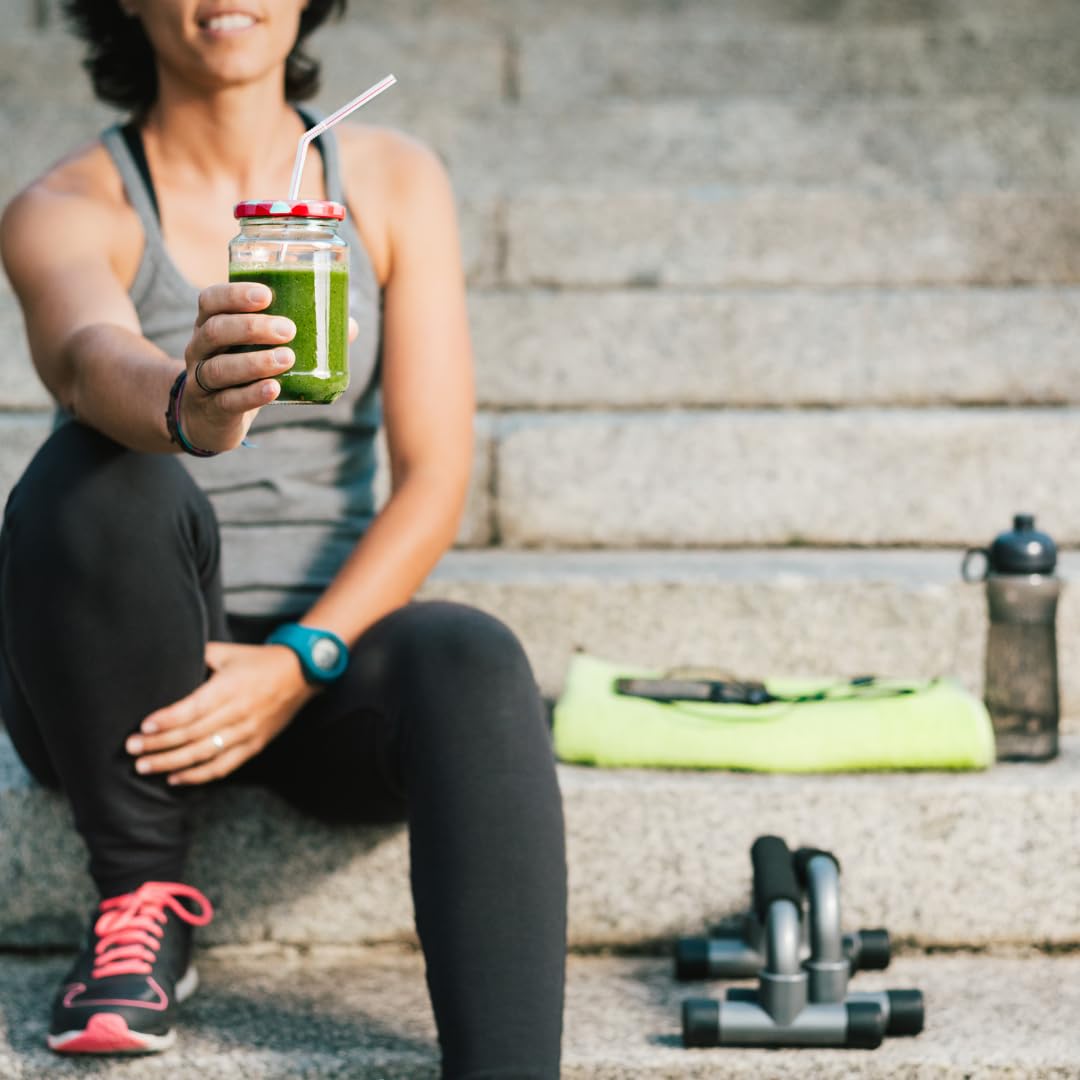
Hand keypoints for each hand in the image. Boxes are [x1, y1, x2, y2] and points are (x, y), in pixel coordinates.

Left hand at [126, 641, 315, 785]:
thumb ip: (198, 657)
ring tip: (144, 767)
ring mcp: (248, 732)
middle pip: (193, 734)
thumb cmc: (259, 661)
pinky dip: (199, 776)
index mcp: (230, 687)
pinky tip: (175, 778)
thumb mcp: (228, 652)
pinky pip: (223, 766)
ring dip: (172, 763)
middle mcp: (238, 712)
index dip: (168, 720)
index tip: (144, 726)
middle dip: (159, 744)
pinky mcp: (255, 746)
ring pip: (205, 753)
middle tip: (133, 748)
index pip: (194, 708)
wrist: (301, 674)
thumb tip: (167, 661)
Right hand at [180, 283, 294, 451]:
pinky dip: (252, 394)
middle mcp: (199, 349)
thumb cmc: (244, 372)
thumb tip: (349, 325)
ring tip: (287, 358)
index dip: (234, 295)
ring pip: (219, 368)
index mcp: (211, 324)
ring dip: (254, 362)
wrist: (210, 418)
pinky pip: (228, 400)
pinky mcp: (212, 409)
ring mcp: (200, 381)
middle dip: (252, 327)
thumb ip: (299, 336)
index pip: (211, 300)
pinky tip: (274, 389)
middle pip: (216, 331)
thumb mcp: (260, 349)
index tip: (267, 294)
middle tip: (289, 329)